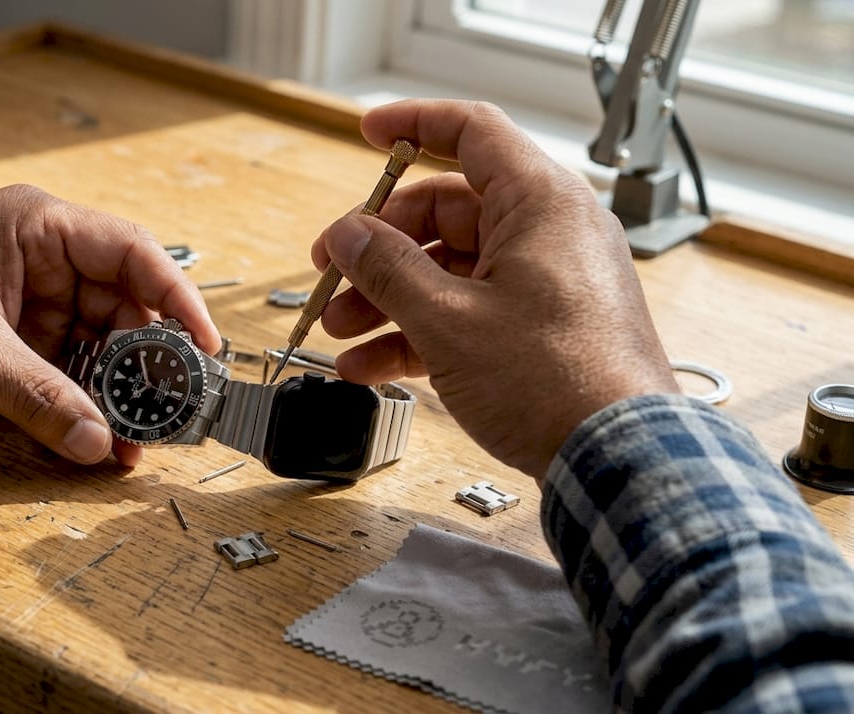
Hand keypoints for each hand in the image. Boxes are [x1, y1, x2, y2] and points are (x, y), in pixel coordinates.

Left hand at [0, 184, 220, 466]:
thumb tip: (93, 440)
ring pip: (104, 351)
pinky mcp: (21, 350)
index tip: (206, 347)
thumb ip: (32, 393)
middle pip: (126, 309)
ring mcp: (36, 310)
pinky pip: (72, 380)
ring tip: (144, 441)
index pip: (130, 253)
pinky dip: (89, 411)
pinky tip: (105, 444)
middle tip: (177, 412)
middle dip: (152, 363)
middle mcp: (45, 265)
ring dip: (123, 396)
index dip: (177, 297)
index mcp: (36, 229)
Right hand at [310, 100, 677, 477]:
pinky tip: (370, 364)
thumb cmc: (555, 381)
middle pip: (445, 212)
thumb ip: (388, 269)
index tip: (368, 133)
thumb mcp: (448, 319)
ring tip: (340, 329)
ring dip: (387, 296)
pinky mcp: (541, 327)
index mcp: (539, 204)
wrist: (615, 457)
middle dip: (378, 246)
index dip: (413, 124)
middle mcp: (547, 233)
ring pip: (449, 268)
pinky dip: (418, 331)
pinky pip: (467, 310)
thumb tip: (348, 235)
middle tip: (331, 271)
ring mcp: (546, 282)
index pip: (472, 133)